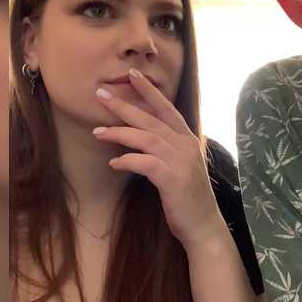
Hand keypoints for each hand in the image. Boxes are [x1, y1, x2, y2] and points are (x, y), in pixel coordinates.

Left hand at [93, 68, 226, 249]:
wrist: (204, 226)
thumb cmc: (188, 198)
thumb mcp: (180, 166)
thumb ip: (167, 150)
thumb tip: (140, 139)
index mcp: (188, 139)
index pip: (167, 108)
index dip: (149, 91)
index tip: (132, 75)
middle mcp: (185, 145)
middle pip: (151, 118)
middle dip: (124, 105)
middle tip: (101, 94)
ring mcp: (180, 161)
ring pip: (145, 137)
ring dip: (119, 132)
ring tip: (97, 131)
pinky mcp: (172, 178)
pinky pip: (144, 163)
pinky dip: (127, 160)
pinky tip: (113, 162)